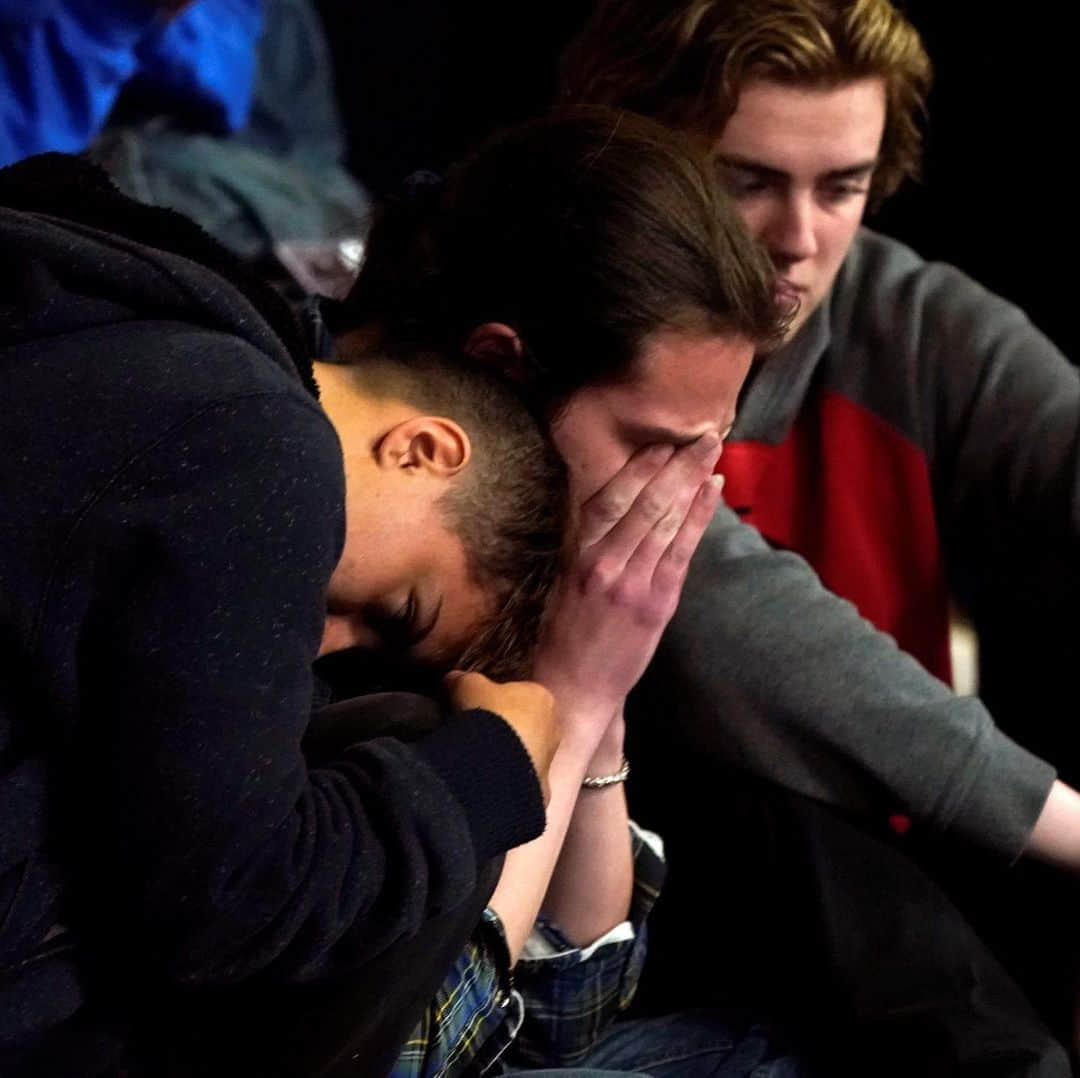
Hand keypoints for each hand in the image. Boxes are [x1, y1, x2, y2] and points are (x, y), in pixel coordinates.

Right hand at [445, 671, 559, 802]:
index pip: (522, 694)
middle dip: (508, 728)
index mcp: (542, 696)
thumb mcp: (468, 686)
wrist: (494, 766)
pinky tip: (490, 781)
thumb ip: (463, 680)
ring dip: (510, 755)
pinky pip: (522, 779)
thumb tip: (454, 679)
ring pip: (528, 752)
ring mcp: (550, 759)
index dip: (500, 701)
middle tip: (480, 734)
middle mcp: (553, 726)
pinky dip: (509, 779)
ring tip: (481, 760)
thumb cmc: (488, 715)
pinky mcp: (541, 789)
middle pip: (528, 723)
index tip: (480, 709)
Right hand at [534, 433, 723, 744]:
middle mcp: (603, 563)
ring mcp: (631, 583)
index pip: (608, 498)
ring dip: (692, 481)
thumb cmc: (566, 637)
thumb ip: (588, 547)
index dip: (637, 466)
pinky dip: (698, 517)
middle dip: (676, 463)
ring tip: (712, 451)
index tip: (661, 441)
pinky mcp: (656, 604)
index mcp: (577, 555)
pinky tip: (711, 491)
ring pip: (666, 519)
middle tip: (702, 433)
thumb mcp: (564, 584)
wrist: (574, 688)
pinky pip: (681, 551)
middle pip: (644, 501)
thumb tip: (611, 508)